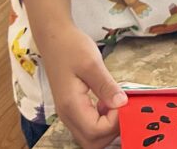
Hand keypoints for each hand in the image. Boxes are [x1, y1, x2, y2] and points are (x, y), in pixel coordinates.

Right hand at [39, 22, 125, 148]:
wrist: (54, 38)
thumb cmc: (71, 47)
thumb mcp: (92, 63)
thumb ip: (106, 86)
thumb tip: (122, 104)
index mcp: (71, 106)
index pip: (95, 132)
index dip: (113, 123)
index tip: (122, 102)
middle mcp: (67, 115)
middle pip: (92, 142)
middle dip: (111, 130)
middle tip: (122, 106)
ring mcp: (69, 114)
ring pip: (90, 136)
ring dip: (107, 126)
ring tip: (115, 102)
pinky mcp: (72, 108)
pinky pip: (88, 125)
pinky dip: (102, 120)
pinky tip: (107, 101)